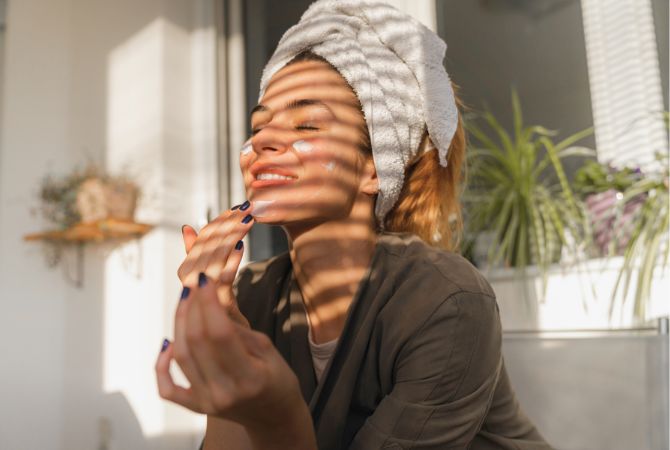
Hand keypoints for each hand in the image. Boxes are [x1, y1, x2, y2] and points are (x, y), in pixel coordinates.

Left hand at [155, 274, 305, 432]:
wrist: (274, 417)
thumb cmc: (278, 380)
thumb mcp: (269, 350)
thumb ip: (238, 330)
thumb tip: (210, 305)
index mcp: (249, 378)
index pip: (219, 333)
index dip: (208, 303)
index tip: (205, 280)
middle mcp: (223, 393)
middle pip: (196, 342)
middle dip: (193, 307)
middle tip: (195, 284)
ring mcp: (206, 403)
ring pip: (181, 356)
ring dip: (179, 323)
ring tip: (186, 301)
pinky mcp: (195, 407)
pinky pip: (167, 387)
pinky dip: (161, 364)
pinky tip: (168, 342)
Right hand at [178, 201, 254, 327]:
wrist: (239, 360)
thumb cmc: (229, 321)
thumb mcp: (218, 287)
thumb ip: (202, 258)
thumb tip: (187, 228)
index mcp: (193, 282)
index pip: (201, 245)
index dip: (216, 225)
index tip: (236, 208)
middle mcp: (195, 292)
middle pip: (203, 252)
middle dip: (224, 227)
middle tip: (245, 208)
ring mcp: (206, 305)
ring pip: (210, 265)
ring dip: (228, 238)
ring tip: (246, 220)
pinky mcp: (220, 316)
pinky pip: (222, 285)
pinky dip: (229, 264)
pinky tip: (240, 248)